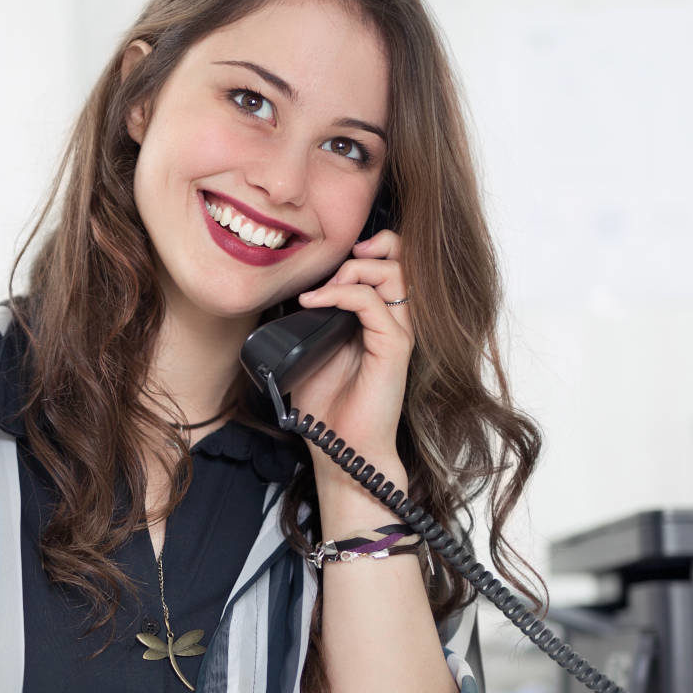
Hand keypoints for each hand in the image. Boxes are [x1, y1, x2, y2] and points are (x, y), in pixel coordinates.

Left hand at [286, 229, 413, 477]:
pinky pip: (373, 304)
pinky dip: (343, 294)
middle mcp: (393, 322)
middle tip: (342, 256)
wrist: (340, 447)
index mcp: (377, 320)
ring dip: (354, 269)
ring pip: (394, 273)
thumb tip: (291, 293)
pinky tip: (316, 302)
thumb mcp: (309, 353)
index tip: (333, 259)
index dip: (369, 250)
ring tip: (323, 288)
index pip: (390, 265)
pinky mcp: (394, 348)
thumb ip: (309, 322)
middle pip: (402, 259)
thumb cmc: (327, 407)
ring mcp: (396, 334)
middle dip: (374, 246)